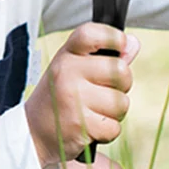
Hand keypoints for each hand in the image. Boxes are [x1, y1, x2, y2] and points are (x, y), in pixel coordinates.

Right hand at [25, 23, 139, 168]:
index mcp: (67, 55)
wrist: (34, 134)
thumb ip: (105, 57)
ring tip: (94, 112)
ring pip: (121, 103)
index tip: (121, 44)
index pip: (92, 33)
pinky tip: (90, 128)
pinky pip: (114, 127)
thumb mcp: (75, 71)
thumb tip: (134, 43)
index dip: (113, 36)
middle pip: (121, 71)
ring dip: (114, 112)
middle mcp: (67, 72)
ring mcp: (73, 98)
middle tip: (104, 93)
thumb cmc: (60, 98)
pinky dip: (107, 132)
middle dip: (122, 86)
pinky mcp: (79, 125)